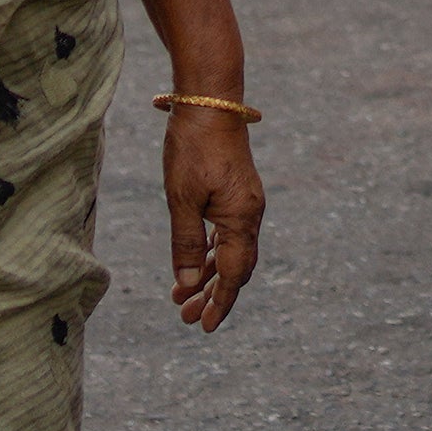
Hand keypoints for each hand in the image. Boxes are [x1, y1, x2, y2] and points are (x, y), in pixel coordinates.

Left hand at [157, 103, 265, 327]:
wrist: (210, 102)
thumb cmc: (192, 148)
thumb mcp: (181, 199)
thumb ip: (184, 243)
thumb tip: (186, 283)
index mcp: (241, 219)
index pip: (232, 275)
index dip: (219, 303)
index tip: (204, 327)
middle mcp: (250, 214)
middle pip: (235, 267)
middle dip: (212, 294)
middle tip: (186, 317)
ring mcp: (245, 203)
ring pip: (231, 251)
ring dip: (209, 274)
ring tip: (183, 295)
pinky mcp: (236, 192)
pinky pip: (228, 233)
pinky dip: (212, 252)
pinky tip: (195, 261)